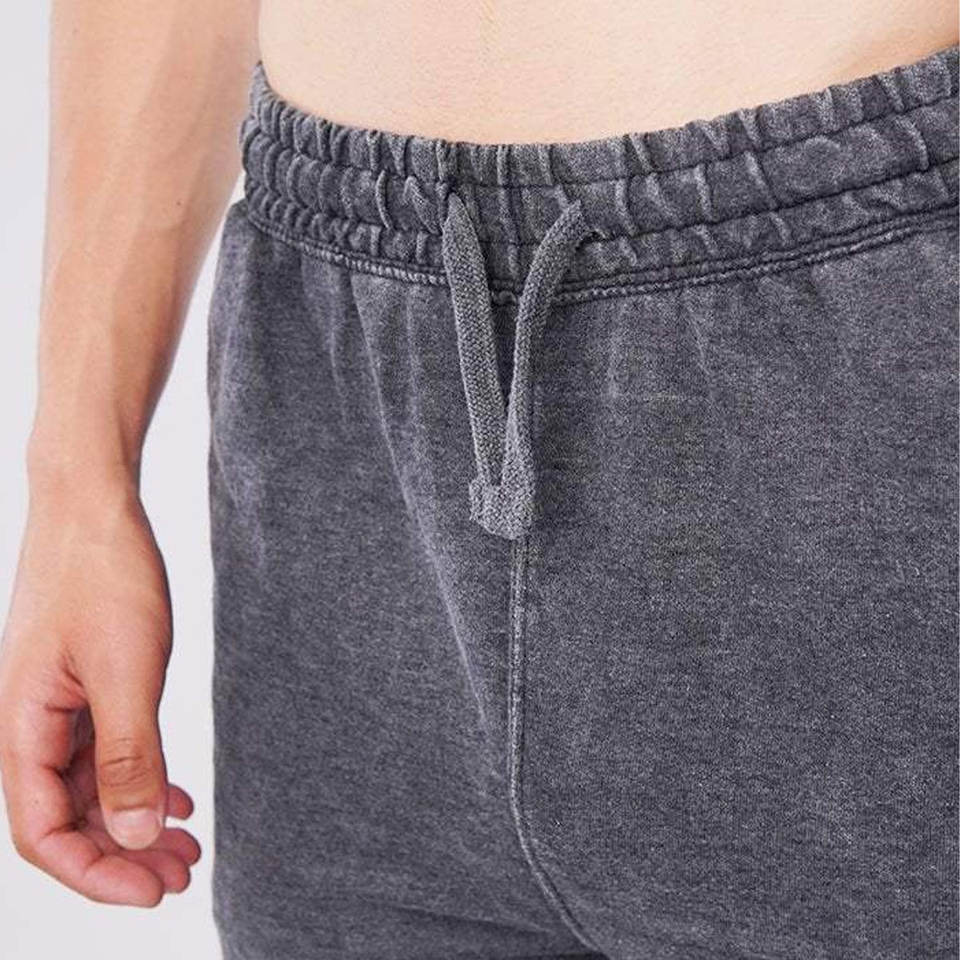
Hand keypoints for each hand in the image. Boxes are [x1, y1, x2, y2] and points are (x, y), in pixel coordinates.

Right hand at [0, 478, 199, 905]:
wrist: (95, 503)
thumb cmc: (103, 574)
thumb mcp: (126, 669)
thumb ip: (129, 755)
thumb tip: (130, 837)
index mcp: (23, 727)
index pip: (42, 832)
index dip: (94, 873)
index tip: (152, 891)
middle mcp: (33, 724)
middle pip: (69, 817)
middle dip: (122, 854)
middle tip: (182, 875)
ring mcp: (60, 704)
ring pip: (91, 786)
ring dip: (135, 820)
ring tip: (187, 846)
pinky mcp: (87, 683)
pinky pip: (106, 750)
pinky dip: (141, 779)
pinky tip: (176, 797)